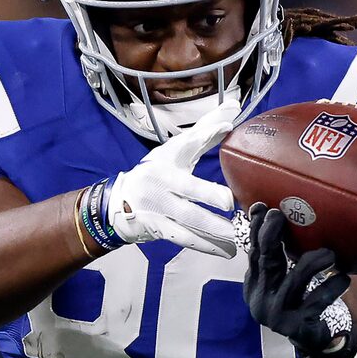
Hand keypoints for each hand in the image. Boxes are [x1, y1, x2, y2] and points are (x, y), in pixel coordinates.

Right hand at [104, 110, 240, 256]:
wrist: (119, 202)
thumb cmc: (157, 172)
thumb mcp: (176, 150)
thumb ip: (206, 130)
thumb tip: (234, 106)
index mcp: (168, 158)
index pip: (188, 142)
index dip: (206, 133)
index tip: (227, 125)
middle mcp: (162, 182)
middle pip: (188, 188)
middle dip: (209, 195)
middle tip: (230, 203)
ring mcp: (160, 207)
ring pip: (190, 219)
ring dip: (215, 231)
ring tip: (238, 237)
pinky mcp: (160, 228)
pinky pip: (186, 238)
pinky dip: (207, 246)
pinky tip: (226, 251)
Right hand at [241, 207, 355, 357]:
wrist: (310, 342)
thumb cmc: (299, 302)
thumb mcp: (281, 280)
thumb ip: (277, 256)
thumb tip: (271, 214)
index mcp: (255, 286)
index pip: (254, 253)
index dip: (256, 230)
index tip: (263, 207)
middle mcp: (261, 300)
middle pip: (267, 261)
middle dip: (273, 235)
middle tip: (282, 215)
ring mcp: (277, 315)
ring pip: (297, 277)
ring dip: (317, 260)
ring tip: (330, 255)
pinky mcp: (296, 326)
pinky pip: (319, 299)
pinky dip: (334, 285)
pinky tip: (344, 278)